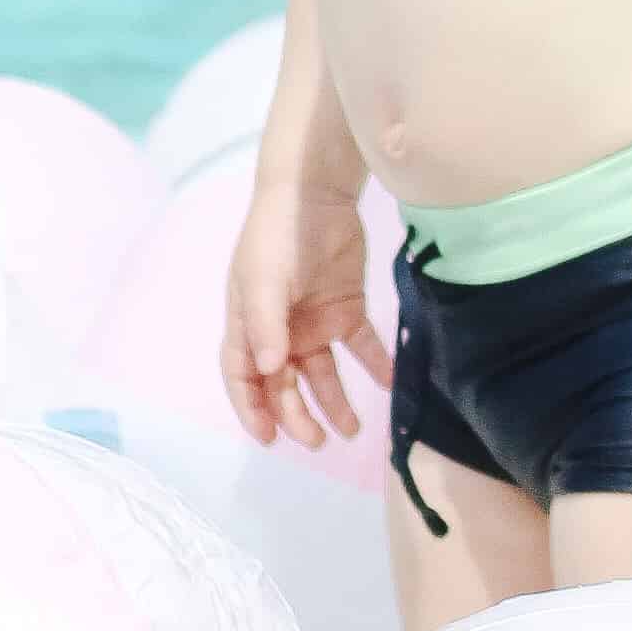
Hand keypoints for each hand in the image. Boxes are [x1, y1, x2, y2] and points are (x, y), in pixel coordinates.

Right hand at [220, 177, 391, 455]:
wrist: (317, 190)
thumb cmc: (278, 234)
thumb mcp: (264, 278)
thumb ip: (264, 324)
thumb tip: (268, 371)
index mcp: (248, 324)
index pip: (243, 377)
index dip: (252, 410)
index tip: (269, 438)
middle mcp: (280, 331)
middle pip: (284, 384)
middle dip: (297, 415)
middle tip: (318, 440)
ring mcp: (314, 321)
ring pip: (323, 374)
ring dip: (335, 403)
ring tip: (352, 431)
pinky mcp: (347, 307)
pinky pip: (362, 346)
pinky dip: (375, 366)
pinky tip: (388, 383)